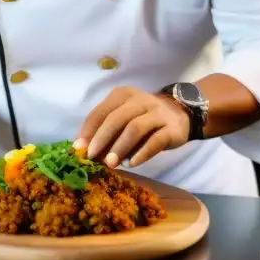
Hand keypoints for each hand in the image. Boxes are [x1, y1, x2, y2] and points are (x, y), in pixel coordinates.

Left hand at [73, 86, 189, 168]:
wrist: (180, 114)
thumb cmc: (143, 118)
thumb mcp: (123, 117)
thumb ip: (106, 129)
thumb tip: (86, 150)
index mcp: (123, 95)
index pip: (101, 111)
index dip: (88, 130)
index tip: (79, 148)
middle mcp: (140, 100)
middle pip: (117, 118)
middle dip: (102, 138)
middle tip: (93, 157)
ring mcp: (157, 113)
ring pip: (135, 128)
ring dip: (120, 147)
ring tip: (111, 163)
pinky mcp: (172, 128)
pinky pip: (155, 141)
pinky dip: (142, 153)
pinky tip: (132, 163)